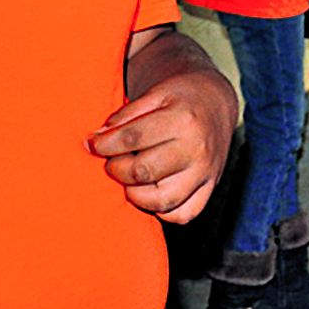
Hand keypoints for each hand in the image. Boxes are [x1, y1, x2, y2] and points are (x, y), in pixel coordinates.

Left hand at [88, 69, 237, 222]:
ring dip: (135, 194)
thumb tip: (94, 142)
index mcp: (183, 119)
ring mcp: (206, 172)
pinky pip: (183, 214)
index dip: (104, 144)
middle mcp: (197, 148)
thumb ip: (124, 116)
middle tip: (112, 162)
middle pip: (143, 171)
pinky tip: (152, 192)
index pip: (133, 139)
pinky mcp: (210, 188)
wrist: (216, 102)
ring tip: (130, 180)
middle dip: (117, 169)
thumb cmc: (180, 97)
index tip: (92, 144)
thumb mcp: (154, 94)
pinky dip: (162, 211)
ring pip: (162, 200)